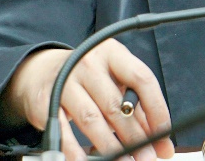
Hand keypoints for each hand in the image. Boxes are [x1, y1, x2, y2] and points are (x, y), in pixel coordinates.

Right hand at [0, 41, 175, 160]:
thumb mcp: (114, 80)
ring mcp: (65, 81)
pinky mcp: (46, 100)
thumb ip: (137, 107)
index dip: (156, 109)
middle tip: (147, 157)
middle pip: (116, 104)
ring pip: (92, 119)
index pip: (142, 79)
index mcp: (112, 53)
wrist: (41, 70)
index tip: (163, 134)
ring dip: (111, 147)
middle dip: (135, 136)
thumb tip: (160, 140)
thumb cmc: (88, 78)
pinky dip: (75, 150)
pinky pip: (63, 130)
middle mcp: (89, 63)